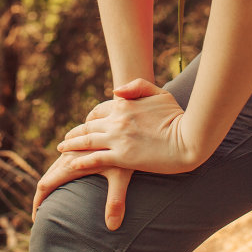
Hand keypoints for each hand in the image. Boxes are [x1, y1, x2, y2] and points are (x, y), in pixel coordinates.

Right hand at [32, 152, 133, 231]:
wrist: (127, 118)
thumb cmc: (127, 147)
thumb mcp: (121, 175)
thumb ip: (115, 201)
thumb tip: (113, 228)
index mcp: (71, 163)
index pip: (46, 185)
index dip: (39, 203)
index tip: (37, 220)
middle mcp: (69, 154)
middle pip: (48, 176)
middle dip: (42, 196)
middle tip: (41, 216)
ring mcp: (74, 147)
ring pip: (57, 166)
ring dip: (52, 182)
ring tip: (53, 198)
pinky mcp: (81, 142)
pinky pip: (65, 157)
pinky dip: (60, 171)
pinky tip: (66, 176)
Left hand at [54, 79, 200, 177]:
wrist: (189, 139)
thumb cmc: (179, 116)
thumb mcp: (160, 93)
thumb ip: (137, 87)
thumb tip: (115, 91)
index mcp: (125, 104)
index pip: (99, 110)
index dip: (91, 118)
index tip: (86, 124)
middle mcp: (117, 120)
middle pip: (88, 125)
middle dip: (76, 133)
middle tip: (66, 139)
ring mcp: (117, 139)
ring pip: (86, 141)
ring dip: (71, 145)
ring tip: (62, 149)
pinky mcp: (121, 157)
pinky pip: (93, 159)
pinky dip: (79, 161)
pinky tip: (70, 164)